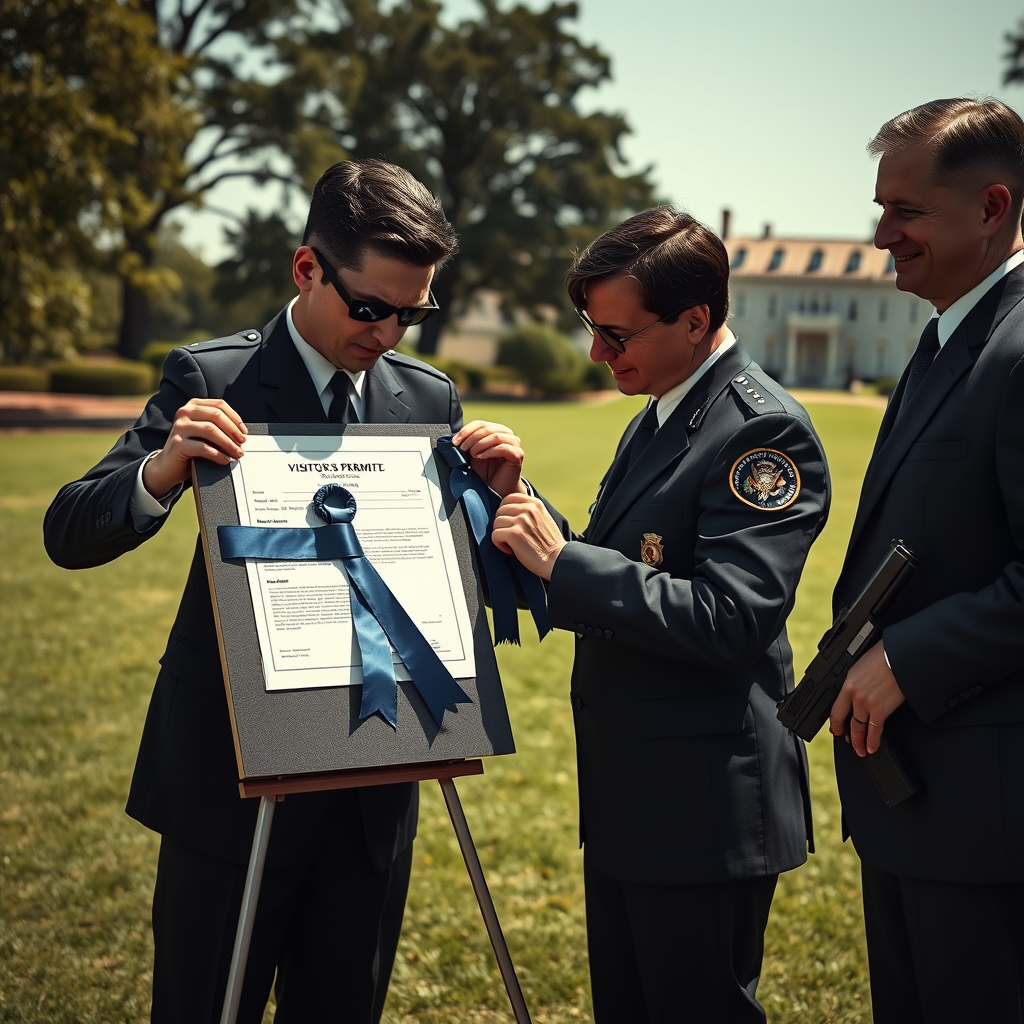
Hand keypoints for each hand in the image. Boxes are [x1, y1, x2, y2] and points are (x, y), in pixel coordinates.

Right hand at [143, 399, 246, 498]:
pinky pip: (204, 448)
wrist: (168, 466)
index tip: (244, 432)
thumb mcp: (204, 432)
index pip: (220, 405)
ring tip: (237, 453)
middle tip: (242, 443)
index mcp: (193, 405)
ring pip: (211, 430)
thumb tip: (241, 432)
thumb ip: (217, 425)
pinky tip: (225, 460)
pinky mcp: (178, 443)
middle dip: (233, 431)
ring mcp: (179, 427)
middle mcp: (184, 412)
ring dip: (228, 443)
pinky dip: (218, 455)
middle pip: (216, 416)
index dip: (235, 418)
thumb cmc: (191, 448)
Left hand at [451, 419, 525, 498]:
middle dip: (471, 438)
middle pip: (487, 428)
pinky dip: (489, 451)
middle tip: (462, 448)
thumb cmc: (487, 471)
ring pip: (495, 436)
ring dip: (480, 444)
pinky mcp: (517, 454)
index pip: (480, 424)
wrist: (497, 489)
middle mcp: (507, 434)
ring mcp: (514, 444)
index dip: (466, 430)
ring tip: (472, 454)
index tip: (455, 441)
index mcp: (496, 430)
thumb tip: (456, 438)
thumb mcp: (473, 454)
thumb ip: (469, 443)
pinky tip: (481, 457)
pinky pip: (503, 448)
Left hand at [491, 492, 565, 578]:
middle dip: (502, 525)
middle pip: (500, 511)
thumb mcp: (543, 518)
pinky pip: (495, 535)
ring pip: (496, 523)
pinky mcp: (514, 534)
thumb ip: (529, 511)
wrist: (557, 560)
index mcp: (535, 504)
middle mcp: (528, 509)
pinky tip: (510, 550)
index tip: (510, 524)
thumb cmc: (549, 544)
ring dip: (500, 535)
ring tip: (511, 544)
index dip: (505, 511)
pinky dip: (499, 544)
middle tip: (511, 536)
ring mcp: (521, 520)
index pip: (509, 498)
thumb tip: (508, 508)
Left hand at [828, 641, 905, 755]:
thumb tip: (856, 690)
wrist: (899, 657)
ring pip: (859, 728)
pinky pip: (875, 730)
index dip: (835, 722)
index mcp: (848, 684)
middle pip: (846, 720)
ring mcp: (866, 704)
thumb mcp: (861, 667)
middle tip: (847, 742)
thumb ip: (856, 681)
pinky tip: (871, 747)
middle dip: (846, 734)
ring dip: (858, 741)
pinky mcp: (881, 710)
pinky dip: (872, 741)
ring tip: (859, 750)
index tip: (836, 728)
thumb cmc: (883, 657)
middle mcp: (854, 696)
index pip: (836, 709)